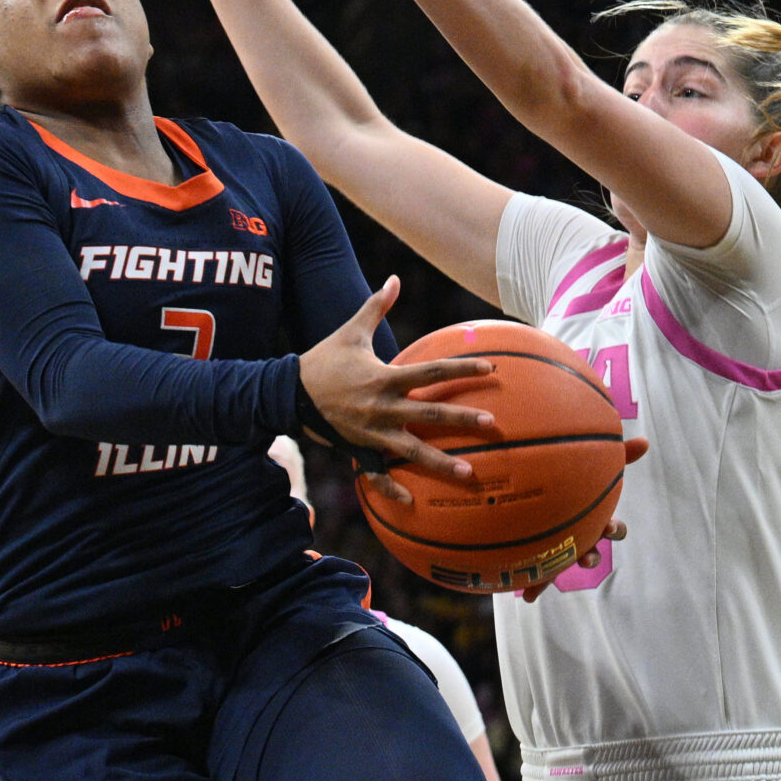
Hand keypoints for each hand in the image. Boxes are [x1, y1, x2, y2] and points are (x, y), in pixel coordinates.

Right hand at [298, 277, 493, 496]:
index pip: (432, 372)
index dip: (462, 368)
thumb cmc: (323, 360)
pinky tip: (411, 502)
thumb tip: (394, 278)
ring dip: (441, 463)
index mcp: (385, 377)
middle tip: (492, 424)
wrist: (288, 393)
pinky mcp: (359, 448)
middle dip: (463, 419)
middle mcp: (383, 407)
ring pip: (412, 451)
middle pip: (430, 414)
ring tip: (469, 473)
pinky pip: (377, 473)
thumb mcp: (350, 331)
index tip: (491, 368)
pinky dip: (392, 488)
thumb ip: (376, 306)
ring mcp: (372, 432)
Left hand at [511, 441, 647, 599]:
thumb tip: (645, 441)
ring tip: (553, 573)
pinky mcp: (543, 558)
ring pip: (566, 565)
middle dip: (591, 555)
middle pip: (592, 551)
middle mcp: (582, 537)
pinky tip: (526, 596)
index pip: (613, 529)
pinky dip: (535, 586)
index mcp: (596, 519)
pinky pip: (540, 574)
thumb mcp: (597, 468)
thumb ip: (620, 457)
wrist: (542, 498)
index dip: (614, 529)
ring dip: (562, 571)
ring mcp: (562, 549)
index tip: (608, 526)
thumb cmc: (576, 483)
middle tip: (586, 556)